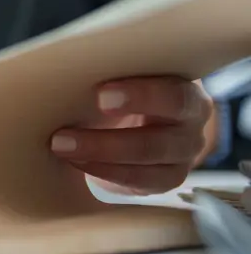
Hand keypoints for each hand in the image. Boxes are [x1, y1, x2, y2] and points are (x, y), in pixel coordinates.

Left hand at [50, 77, 213, 194]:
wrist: (150, 116)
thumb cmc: (133, 86)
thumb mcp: (129, 75)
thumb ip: (113, 74)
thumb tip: (65, 73)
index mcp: (187, 91)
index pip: (173, 95)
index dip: (140, 97)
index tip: (100, 96)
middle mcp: (192, 126)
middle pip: (157, 140)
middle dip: (107, 142)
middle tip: (62, 137)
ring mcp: (183, 157)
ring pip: (145, 163)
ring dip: (98, 158)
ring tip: (61, 148)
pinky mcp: (168, 178)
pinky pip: (137, 180)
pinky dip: (102, 171)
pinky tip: (76, 161)